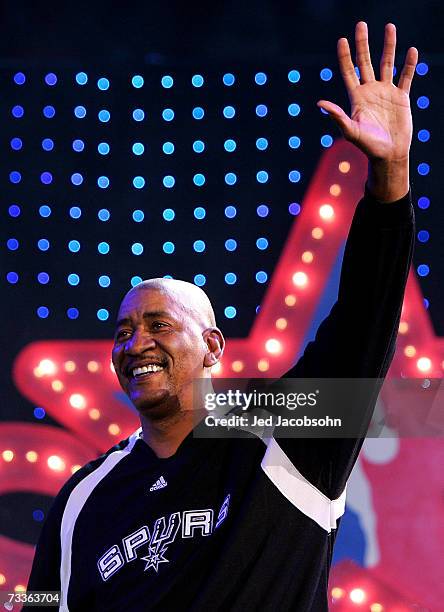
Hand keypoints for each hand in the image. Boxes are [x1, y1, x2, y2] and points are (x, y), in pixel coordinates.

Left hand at [317, 22, 417, 163]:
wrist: (388, 154)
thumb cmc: (367, 146)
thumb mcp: (350, 131)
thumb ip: (337, 115)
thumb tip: (319, 103)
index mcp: (356, 97)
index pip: (349, 71)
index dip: (345, 56)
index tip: (342, 40)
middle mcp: (370, 91)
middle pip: (366, 62)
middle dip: (363, 44)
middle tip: (361, 24)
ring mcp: (386, 92)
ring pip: (387, 64)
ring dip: (389, 46)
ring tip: (390, 27)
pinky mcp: (402, 97)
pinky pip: (406, 77)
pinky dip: (409, 65)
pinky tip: (412, 51)